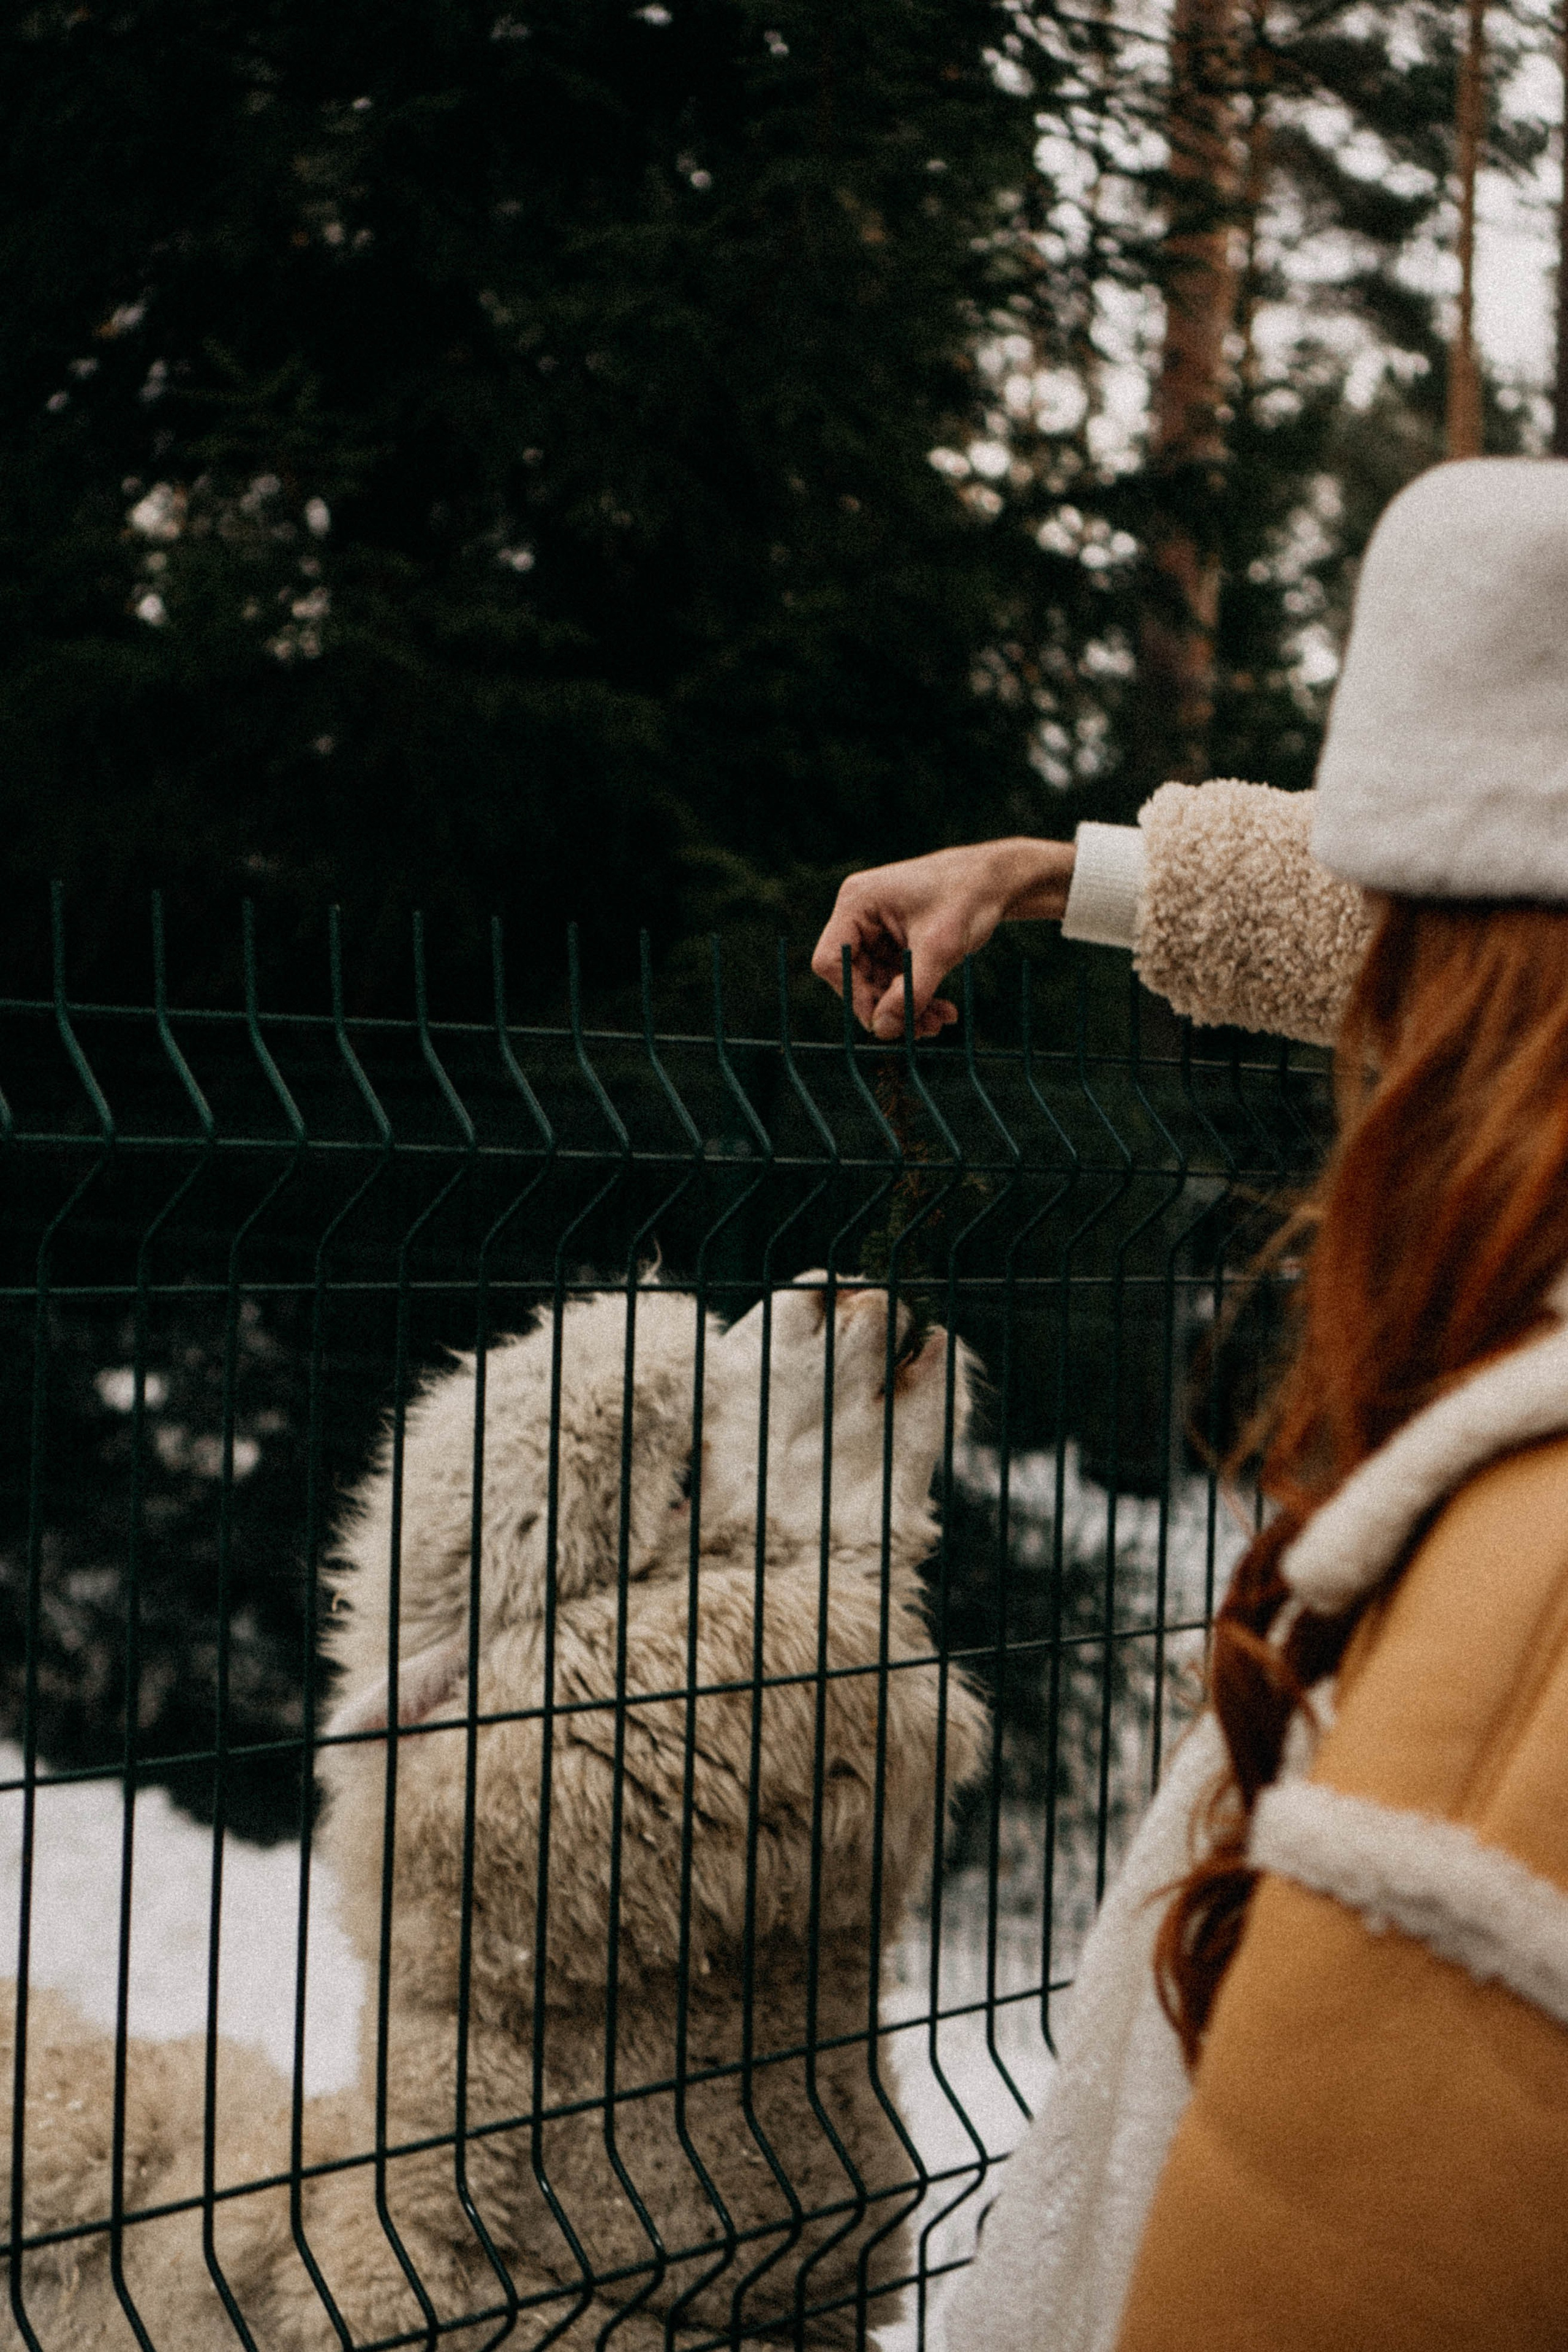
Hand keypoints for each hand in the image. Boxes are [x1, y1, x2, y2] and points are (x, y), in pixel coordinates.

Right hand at [811, 837, 1075, 1039]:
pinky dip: (917, 997)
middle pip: (855, 978)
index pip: (832, 961)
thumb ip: (910, 991)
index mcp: (856, 902)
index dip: (855, 996)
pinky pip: (895, 980)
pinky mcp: (894, 942)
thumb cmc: (967, 898)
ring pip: (877, 985)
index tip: (887, 1021)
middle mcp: (860, 914)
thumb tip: (883, 1031)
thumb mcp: (940, 948)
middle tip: (924, 1029)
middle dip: (889, 1007)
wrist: (997, 880)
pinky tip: (942, 1010)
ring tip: (940, 1021)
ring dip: (907, 1007)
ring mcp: (876, 929)